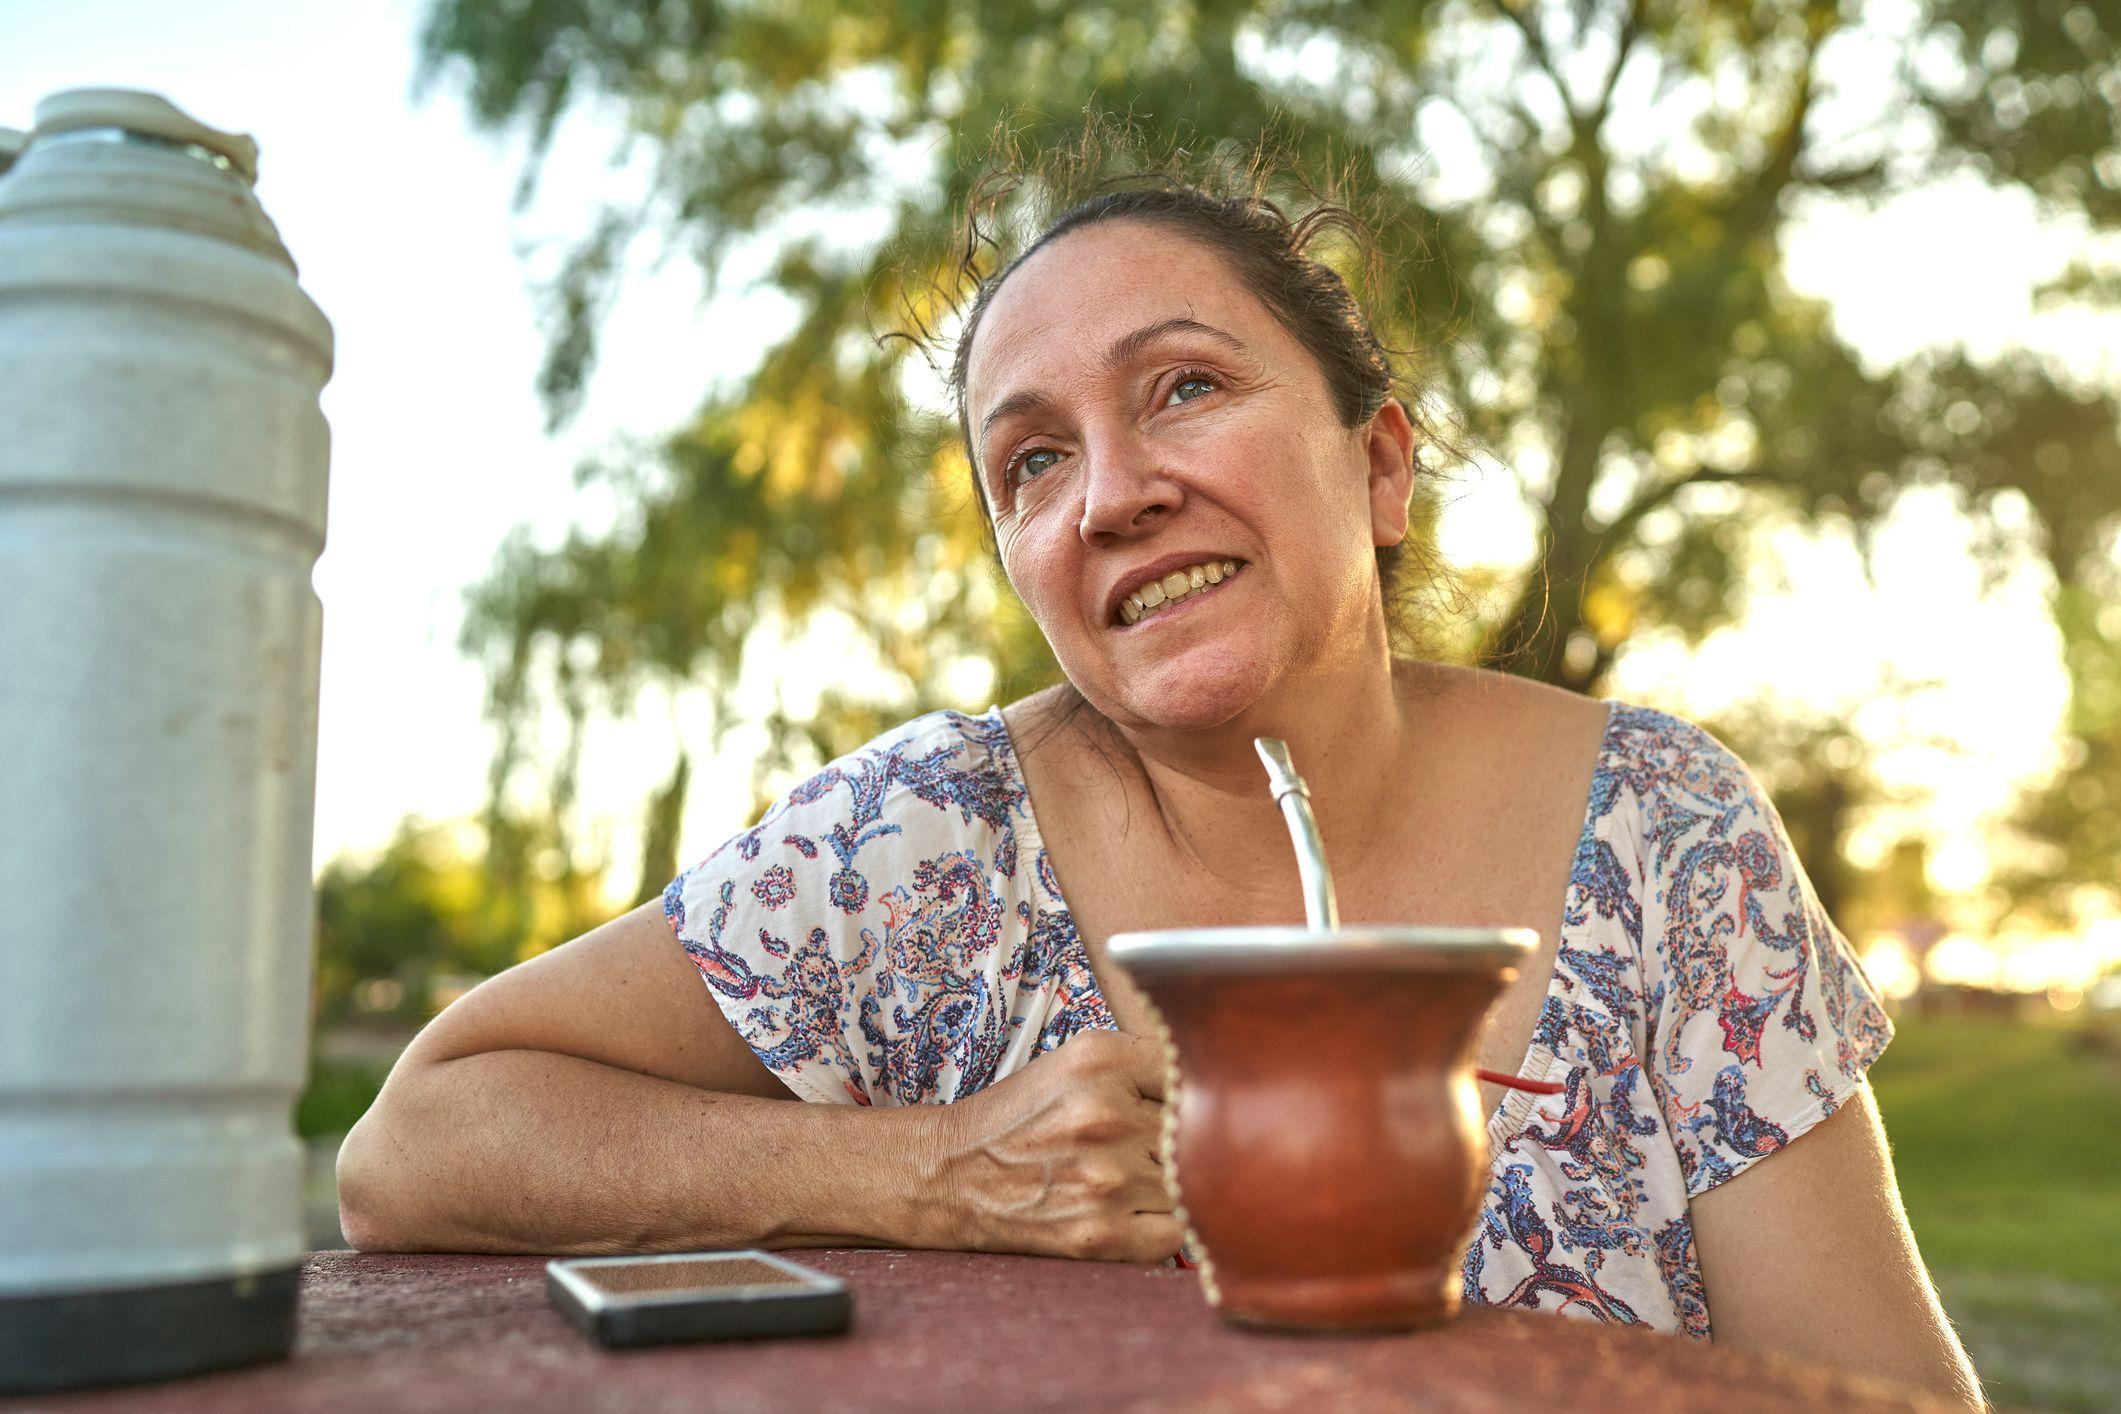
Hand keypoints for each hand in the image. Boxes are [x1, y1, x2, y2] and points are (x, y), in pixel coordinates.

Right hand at [920, 1028, 1182, 1261]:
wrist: (952, 1175)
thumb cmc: (1023, 1116)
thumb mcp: (1076, 1061)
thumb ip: (1146, 1063)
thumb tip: (1223, 1088)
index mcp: (1100, 1061)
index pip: (1191, 1072)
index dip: (1189, 1092)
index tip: (1172, 1105)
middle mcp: (1105, 1117)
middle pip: (1195, 1131)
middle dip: (1177, 1141)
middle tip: (1144, 1147)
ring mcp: (1104, 1180)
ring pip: (1189, 1184)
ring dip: (1170, 1185)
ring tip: (1129, 1178)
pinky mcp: (1099, 1235)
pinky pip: (1176, 1234)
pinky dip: (1163, 1226)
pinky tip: (1131, 1211)